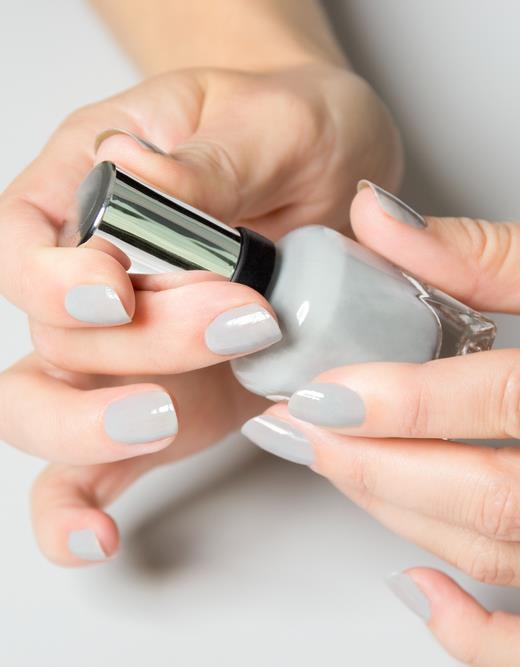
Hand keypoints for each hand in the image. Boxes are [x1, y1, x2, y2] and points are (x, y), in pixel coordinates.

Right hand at [0, 65, 400, 563]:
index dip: (55, 279)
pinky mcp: (167, 399)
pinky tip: (95, 536)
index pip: (28, 240)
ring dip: (109, 427)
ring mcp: (128, 348)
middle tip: (240, 319)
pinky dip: (82, 503)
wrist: (335, 174)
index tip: (115, 288)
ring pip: (58, 409)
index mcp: (94, 186)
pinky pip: (97, 462)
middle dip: (139, 345)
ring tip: (172, 415)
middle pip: (60, 336)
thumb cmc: (292, 132)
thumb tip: (142, 179)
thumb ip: (209, 160)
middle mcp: (96, 275)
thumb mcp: (271, 122)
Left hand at [240, 182, 519, 660]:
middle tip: (306, 428)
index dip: (409, 401)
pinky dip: (471, 631)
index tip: (324, 392)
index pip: (507, 399)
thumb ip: (478, 254)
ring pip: (495, 548)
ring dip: (397, 510)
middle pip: (490, 495)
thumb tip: (375, 216)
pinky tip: (417, 591)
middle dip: (378, 464)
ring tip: (335, 462)